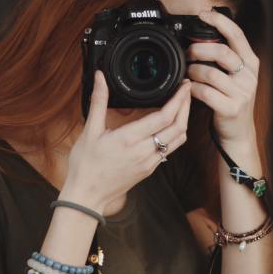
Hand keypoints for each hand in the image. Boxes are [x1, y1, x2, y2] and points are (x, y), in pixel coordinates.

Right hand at [59, 71, 192, 212]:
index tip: (183, 86)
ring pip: (178, 139)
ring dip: (184, 120)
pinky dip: (175, 134)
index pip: (164, 117)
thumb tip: (100, 77)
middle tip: (187, 90)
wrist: (87, 196)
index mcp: (130, 139)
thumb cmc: (85, 165)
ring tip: (182, 105)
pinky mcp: (150, 169)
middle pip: (178, 127)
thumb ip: (98, 102)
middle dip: (186, 106)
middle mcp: (144, 152)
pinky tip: (169, 125)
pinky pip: (169, 149)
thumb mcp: (89, 131)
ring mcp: (150, 162)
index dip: (178, 99)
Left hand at [187, 10, 259, 147]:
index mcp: (251, 63)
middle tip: (187, 53)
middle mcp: (249, 76)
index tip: (203, 14)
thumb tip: (201, 38)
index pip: (237, 34)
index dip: (220, 21)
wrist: (238, 133)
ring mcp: (242, 93)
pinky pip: (205, 92)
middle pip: (221, 52)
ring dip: (192, 70)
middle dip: (198, 49)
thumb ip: (225, 59)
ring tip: (187, 72)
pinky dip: (192, 88)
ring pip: (210, 73)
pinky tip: (189, 87)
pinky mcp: (231, 109)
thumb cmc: (231, 100)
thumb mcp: (235, 76)